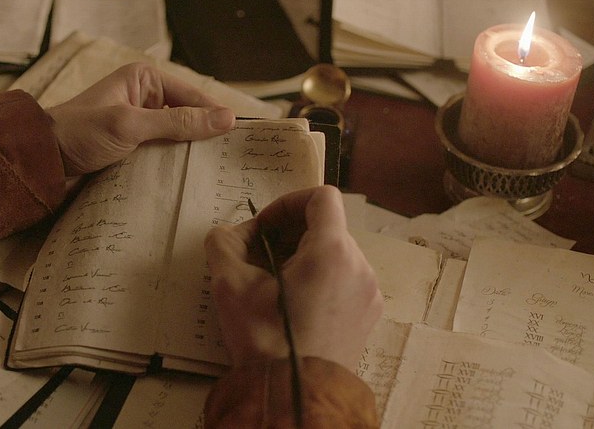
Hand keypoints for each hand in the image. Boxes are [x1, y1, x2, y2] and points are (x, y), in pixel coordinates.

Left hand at [47, 63, 235, 175]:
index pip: (192, 97)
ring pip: (175, 138)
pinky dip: (171, 164)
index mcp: (144, 79)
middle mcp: (143, 97)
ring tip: (212, 174)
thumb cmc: (80, 133)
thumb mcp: (131, 125)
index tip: (241, 137)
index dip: (216, 116)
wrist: (40, 160)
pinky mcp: (130, 146)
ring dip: (186, 154)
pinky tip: (185, 180)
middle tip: (229, 161)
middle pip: (186, 117)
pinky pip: (160, 153)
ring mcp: (137, 123)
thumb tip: (226, 118)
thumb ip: (178, 122)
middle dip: (203, 137)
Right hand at [204, 186, 382, 369]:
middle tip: (259, 259)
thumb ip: (224, 243)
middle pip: (326, 227)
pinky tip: (293, 306)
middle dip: (289, 234)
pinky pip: (344, 280)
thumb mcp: (230, 285)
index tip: (263, 228)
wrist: (294, 396)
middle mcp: (359, 266)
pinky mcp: (367, 316)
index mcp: (332, 251)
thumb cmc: (265, 340)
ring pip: (335, 254)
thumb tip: (232, 234)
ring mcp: (368, 293)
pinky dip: (319, 281)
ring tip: (273, 286)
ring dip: (303, 258)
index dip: (287, 203)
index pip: (320, 197)